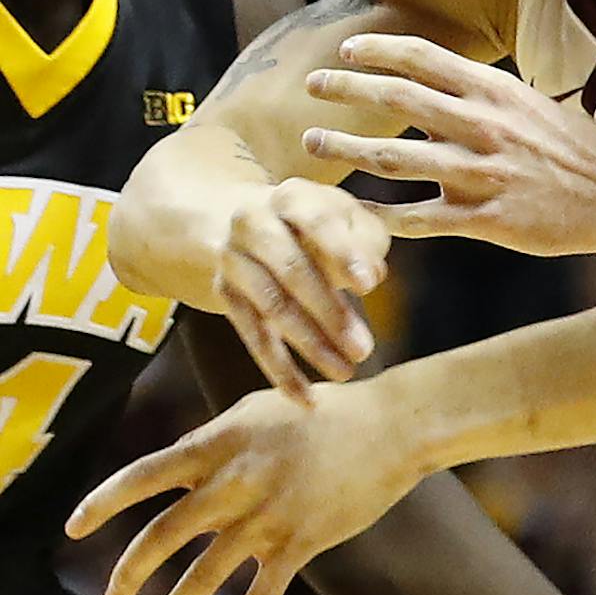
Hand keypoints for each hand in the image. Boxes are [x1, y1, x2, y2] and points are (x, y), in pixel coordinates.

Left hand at [66, 379, 422, 594]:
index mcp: (220, 443)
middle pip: (163, 535)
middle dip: (130, 573)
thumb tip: (177, 464)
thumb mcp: (261, 409)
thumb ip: (215, 438)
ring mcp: (268, 515)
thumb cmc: (329, 410)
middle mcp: (236, 481)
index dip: (102, 502)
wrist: (396, 425)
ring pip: (204, 575)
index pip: (143, 475)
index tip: (74, 527)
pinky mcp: (302, 541)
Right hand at [212, 177, 384, 398]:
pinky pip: (251, 337)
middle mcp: (253, 223)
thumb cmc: (319, 222)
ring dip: (309, 344)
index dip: (343, 252)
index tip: (370, 286)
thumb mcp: (347, 216)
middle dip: (329, 312)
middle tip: (363, 349)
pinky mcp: (224, 294)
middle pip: (291, 271)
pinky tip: (305, 398)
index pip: (317, 221)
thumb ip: (367, 240)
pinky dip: (279, 370)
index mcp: (291, 196)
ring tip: (345, 371)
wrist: (246, 218)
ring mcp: (233, 260)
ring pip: (270, 307)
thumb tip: (371, 277)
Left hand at [303, 33, 595, 257]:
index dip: (378, 50)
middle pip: (398, 99)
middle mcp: (485, 126)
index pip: (424, 57)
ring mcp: (484, 174)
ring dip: (347, 150)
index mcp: (496, 92)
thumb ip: (479, 96)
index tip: (346, 51)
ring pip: (396, 158)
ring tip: (312, 145)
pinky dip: (380, 216)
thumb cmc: (575, 147)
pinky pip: (419, 218)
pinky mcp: (487, 219)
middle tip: (311, 88)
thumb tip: (429, 80)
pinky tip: (353, 212)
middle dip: (346, 91)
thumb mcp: (530, 105)